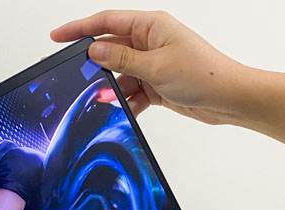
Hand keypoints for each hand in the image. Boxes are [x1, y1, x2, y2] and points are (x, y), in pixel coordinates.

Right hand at [51, 10, 254, 124]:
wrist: (228, 97)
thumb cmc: (202, 74)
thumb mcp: (156, 67)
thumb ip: (122, 60)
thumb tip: (94, 51)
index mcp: (150, 26)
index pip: (106, 22)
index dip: (79, 29)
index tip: (57, 37)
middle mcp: (149, 41)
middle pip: (110, 51)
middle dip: (96, 69)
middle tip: (80, 83)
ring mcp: (152, 64)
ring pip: (120, 76)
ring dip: (113, 91)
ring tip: (109, 102)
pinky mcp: (156, 84)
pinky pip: (132, 92)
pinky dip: (127, 103)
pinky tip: (126, 111)